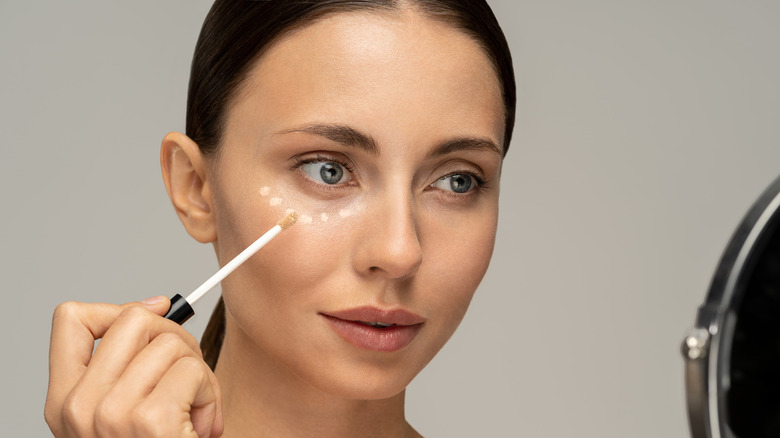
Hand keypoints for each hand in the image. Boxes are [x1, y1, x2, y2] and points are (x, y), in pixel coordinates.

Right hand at [44, 297, 222, 436]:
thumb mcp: (121, 412)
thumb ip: (126, 365)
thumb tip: (155, 306)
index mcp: (65, 401)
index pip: (72, 319)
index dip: (118, 307)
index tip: (153, 314)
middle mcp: (79, 408)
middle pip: (135, 319)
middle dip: (175, 338)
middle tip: (185, 376)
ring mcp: (111, 415)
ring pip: (172, 342)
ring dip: (198, 374)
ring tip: (193, 411)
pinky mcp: (150, 423)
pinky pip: (193, 370)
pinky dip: (210, 395)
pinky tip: (200, 426)